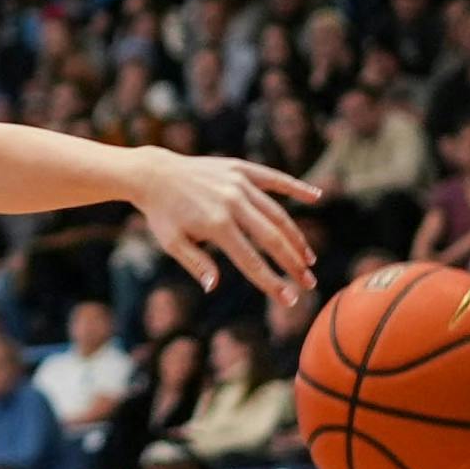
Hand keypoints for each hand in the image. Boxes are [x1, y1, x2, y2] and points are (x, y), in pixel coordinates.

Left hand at [129, 149, 318, 304]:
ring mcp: (238, 183)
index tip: (290, 299)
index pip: (251, 261)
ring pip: (277, 213)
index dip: (272, 282)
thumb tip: (214, 287)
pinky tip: (316, 196)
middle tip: (309, 283)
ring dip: (296, 237)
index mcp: (215, 225)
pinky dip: (295, 187)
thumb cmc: (162, 214)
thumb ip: (196, 264)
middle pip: (272, 238)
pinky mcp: (240, 168)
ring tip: (308, 258)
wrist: (153, 175)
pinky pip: (273, 179)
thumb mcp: (172, 242)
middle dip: (293, 263)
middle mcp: (232, 202)